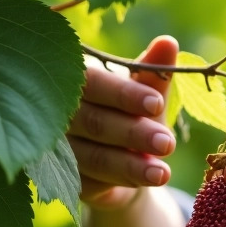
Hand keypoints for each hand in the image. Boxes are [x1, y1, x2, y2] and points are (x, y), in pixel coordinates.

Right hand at [69, 36, 178, 210]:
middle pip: (95, 123)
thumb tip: (168, 42)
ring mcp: (58, 149)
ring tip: (162, 173)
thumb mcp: (146, 96)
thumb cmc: (132, 116)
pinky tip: (145, 182)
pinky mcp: (65, 180)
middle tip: (167, 142)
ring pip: (94, 157)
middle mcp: (58, 113)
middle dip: (134, 133)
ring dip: (131, 165)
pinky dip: (120, 182)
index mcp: (74, 80)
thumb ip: (153, 73)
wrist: (123, 163)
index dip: (124, 94)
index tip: (157, 103)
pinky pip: (91, 183)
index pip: (93, 83)